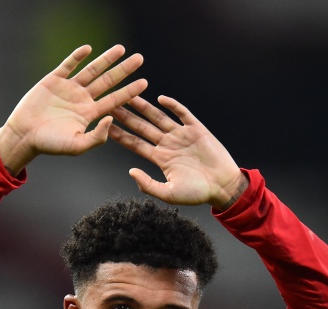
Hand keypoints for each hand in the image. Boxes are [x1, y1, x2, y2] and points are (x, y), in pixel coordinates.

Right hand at [0, 45, 146, 173]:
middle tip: (139, 59)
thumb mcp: (77, 146)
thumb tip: (112, 118)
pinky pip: (68, 65)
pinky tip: (88, 49)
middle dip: (124, 70)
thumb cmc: (50, 144)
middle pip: (108, 81)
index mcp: (90, 114)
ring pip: (91, 70)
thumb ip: (97, 136)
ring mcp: (68, 88)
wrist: (25, 135)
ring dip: (106, 59)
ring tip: (121, 48)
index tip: (145, 83)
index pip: (115, 100)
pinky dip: (77, 57)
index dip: (129, 91)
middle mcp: (82, 99)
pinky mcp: (53, 80)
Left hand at [109, 95, 246, 208]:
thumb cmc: (197, 193)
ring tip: (130, 95)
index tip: (105, 126)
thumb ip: (148, 185)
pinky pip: (183, 114)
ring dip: (144, 106)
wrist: (223, 186)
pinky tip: (161, 99)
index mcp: (160, 158)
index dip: (120, 135)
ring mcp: (181, 135)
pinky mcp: (196, 129)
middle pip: (142, 127)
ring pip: (159, 117)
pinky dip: (173, 106)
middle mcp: (168, 144)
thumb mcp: (169, 194)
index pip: (135, 144)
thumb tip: (131, 171)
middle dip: (126, 116)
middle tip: (110, 103)